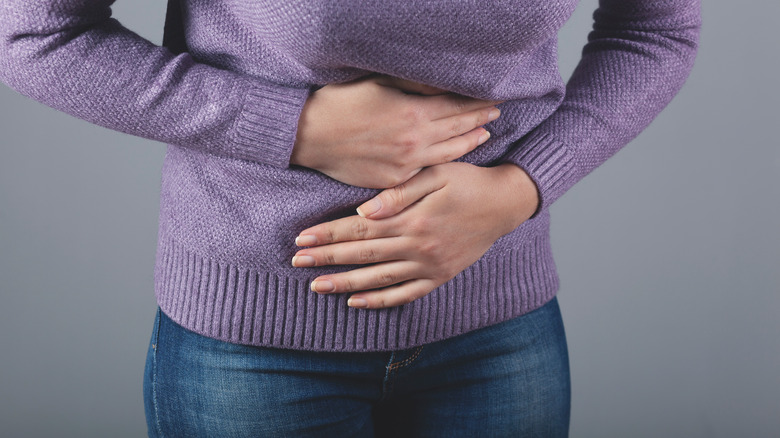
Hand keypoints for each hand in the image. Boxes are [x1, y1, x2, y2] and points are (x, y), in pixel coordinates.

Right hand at [291, 75, 502, 188]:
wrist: (309, 136)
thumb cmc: (339, 102)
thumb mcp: (378, 83)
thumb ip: (414, 85)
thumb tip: (442, 84)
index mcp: (412, 113)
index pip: (456, 106)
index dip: (476, 102)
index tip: (492, 97)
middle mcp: (414, 141)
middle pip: (457, 129)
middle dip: (479, 119)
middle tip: (496, 113)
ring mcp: (406, 164)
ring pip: (448, 154)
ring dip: (469, 142)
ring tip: (484, 134)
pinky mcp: (394, 181)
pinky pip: (426, 172)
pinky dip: (444, 162)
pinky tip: (453, 157)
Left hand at [291, 162, 539, 308]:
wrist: (504, 204)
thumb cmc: (467, 181)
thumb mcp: (436, 174)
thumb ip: (399, 192)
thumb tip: (363, 211)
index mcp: (413, 219)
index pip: (360, 229)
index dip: (328, 234)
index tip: (301, 239)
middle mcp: (418, 247)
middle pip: (362, 255)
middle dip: (327, 259)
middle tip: (297, 263)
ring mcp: (428, 266)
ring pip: (378, 279)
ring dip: (345, 284)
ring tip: (317, 286)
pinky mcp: (439, 277)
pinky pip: (405, 295)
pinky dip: (379, 301)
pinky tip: (356, 303)